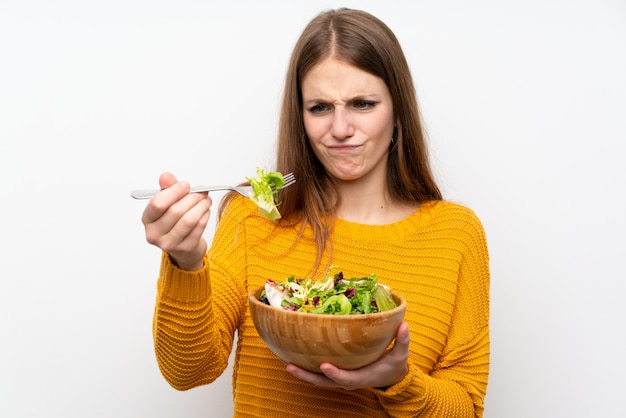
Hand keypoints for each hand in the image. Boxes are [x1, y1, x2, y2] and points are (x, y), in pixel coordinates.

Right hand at [141, 172, 211, 269]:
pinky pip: (198, 228)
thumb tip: (165, 176)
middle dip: (192, 198)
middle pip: (175, 211)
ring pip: (189, 220)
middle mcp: (154, 234)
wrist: (183, 246)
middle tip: (201, 192)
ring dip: (201, 206)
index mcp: (147, 219)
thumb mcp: (168, 203)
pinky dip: (205, 216)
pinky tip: (205, 211)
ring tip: (206, 200)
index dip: (174, 192)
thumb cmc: (174, 221)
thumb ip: (167, 188)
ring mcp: (169, 244)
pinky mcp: (185, 248)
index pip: (157, 204)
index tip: (186, 185)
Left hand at [286, 322, 409, 389]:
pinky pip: (318, 373)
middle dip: (306, 375)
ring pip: (317, 379)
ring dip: (302, 372)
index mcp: (362, 377)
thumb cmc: (394, 365)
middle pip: (323, 382)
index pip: (346, 379)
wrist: (391, 377)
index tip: (324, 365)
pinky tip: (292, 356)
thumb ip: (403, 341)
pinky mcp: (336, 373)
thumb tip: (405, 325)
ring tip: (285, 361)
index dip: (335, 374)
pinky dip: (306, 367)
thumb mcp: (401, 355)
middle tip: (289, 365)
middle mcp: (348, 380)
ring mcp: (340, 378)